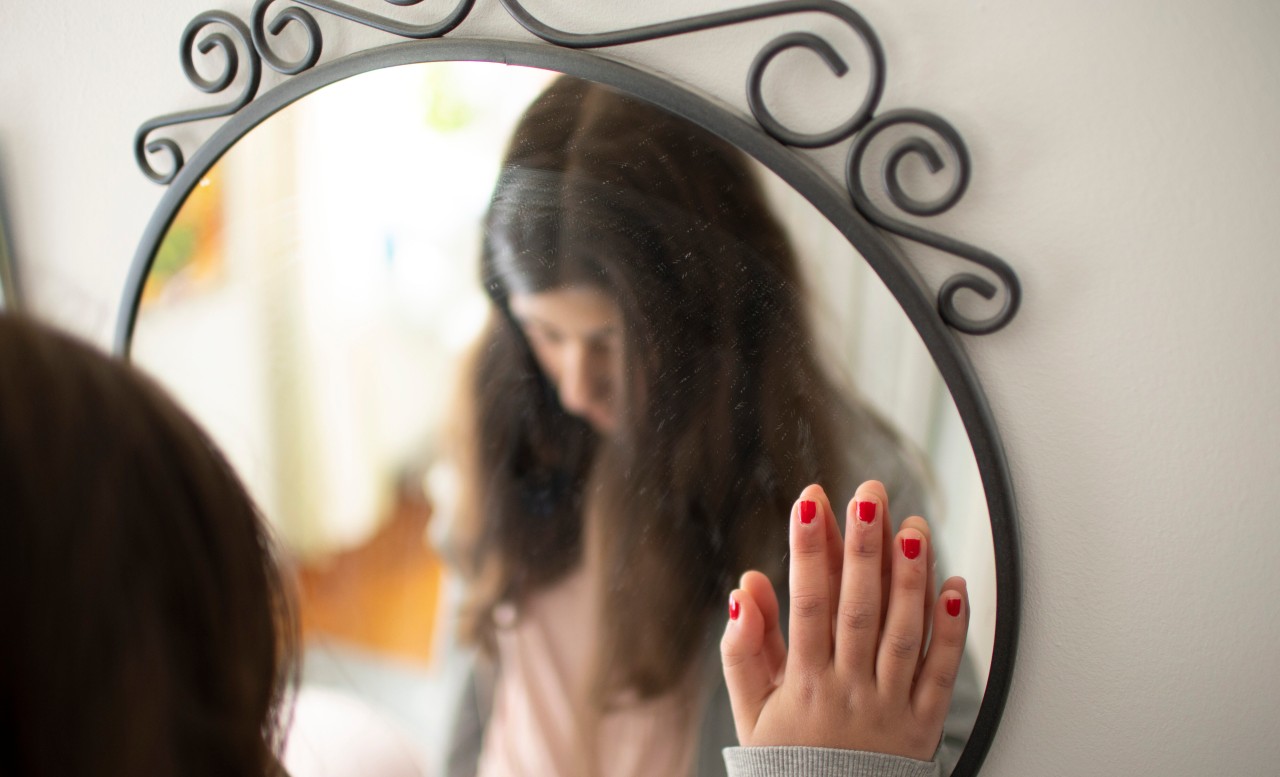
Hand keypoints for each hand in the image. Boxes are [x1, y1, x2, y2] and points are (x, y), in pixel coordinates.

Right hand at [720, 481, 967, 759]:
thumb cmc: (791, 765)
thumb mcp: (750, 714)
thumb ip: (742, 651)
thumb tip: (744, 591)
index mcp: (804, 683)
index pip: (807, 603)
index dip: (809, 550)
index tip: (810, 503)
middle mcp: (850, 690)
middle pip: (859, 608)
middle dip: (863, 547)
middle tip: (869, 497)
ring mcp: (891, 706)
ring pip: (903, 632)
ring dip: (910, 577)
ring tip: (913, 529)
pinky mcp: (925, 723)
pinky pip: (943, 672)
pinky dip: (952, 629)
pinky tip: (955, 585)